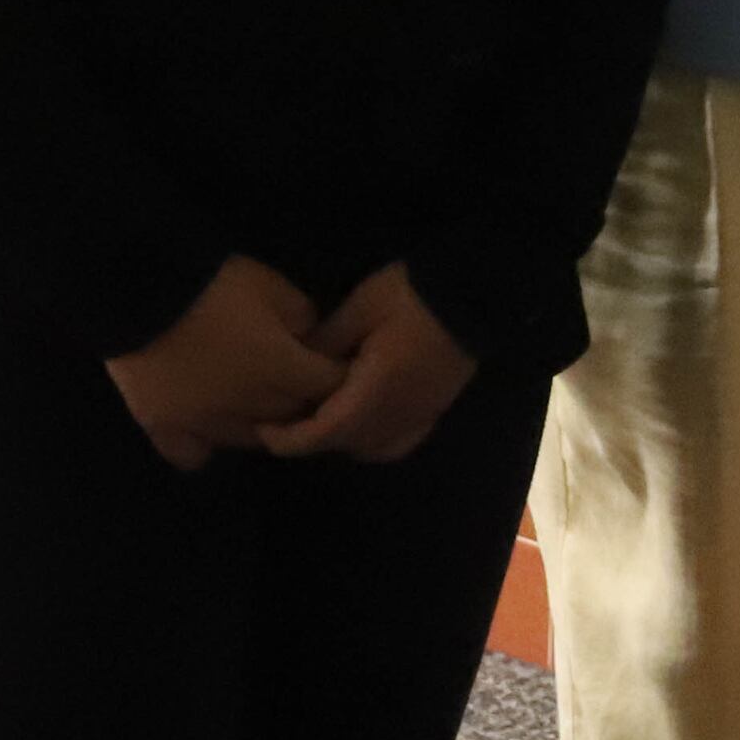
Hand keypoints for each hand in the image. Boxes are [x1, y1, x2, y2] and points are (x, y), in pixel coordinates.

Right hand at [103, 256, 339, 471]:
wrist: (141, 292)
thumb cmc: (213, 284)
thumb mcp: (271, 286)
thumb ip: (302, 316)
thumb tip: (310, 339)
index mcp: (277, 368)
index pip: (327, 386)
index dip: (337, 375)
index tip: (337, 364)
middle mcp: (245, 405)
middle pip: (292, 416)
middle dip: (305, 400)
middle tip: (302, 382)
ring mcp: (200, 421)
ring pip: (248, 440)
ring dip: (263, 425)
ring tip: (262, 402)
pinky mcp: (161, 426)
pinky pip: (191, 454)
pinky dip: (206, 446)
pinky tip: (209, 427)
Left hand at [259, 264, 478, 465]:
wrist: (476, 291)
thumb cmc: (414, 296)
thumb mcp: (361, 307)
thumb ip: (326, 341)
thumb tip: (295, 366)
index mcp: (374, 391)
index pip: (322, 432)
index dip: (287, 438)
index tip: (263, 428)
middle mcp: (396, 413)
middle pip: (343, 444)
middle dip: (310, 439)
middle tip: (284, 419)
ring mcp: (420, 414)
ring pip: (370, 448)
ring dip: (342, 440)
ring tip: (325, 418)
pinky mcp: (436, 407)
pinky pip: (399, 441)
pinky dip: (376, 441)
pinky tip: (369, 422)